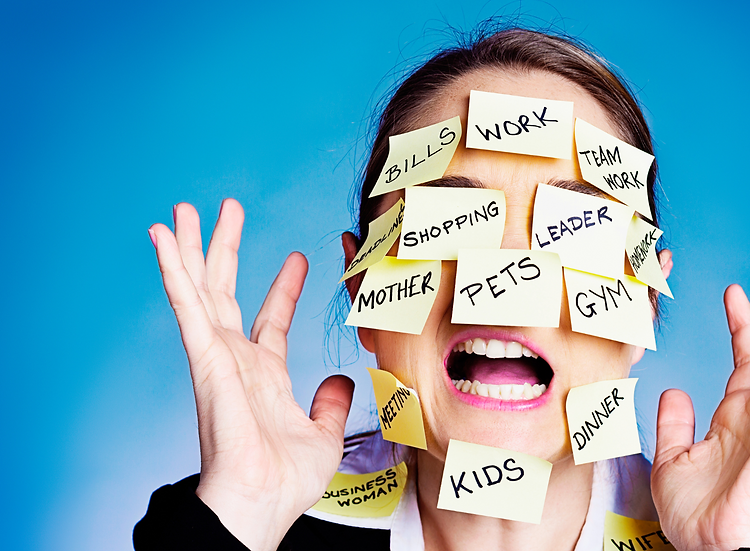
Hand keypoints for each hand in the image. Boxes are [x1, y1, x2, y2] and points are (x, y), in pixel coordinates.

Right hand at [149, 200, 353, 550]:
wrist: (261, 502)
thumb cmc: (286, 481)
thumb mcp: (325, 434)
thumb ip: (332, 403)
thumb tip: (341, 379)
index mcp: (265, 375)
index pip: (273, 319)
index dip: (284, 287)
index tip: (298, 258)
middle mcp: (236, 360)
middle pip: (227, 291)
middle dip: (225, 249)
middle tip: (225, 208)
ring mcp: (217, 355)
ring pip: (200, 288)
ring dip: (189, 247)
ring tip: (183, 209)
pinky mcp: (204, 356)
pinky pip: (186, 304)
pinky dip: (172, 269)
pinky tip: (160, 238)